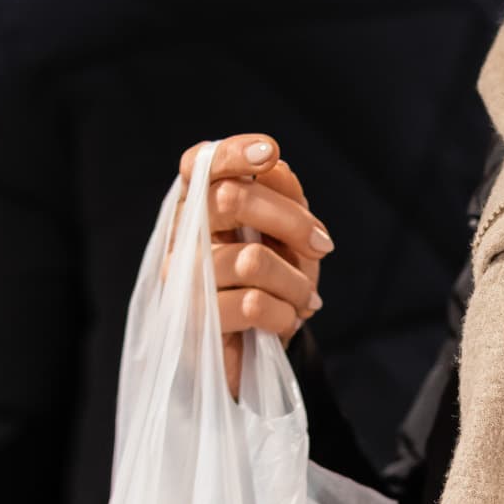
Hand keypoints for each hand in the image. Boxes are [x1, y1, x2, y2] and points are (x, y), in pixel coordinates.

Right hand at [177, 135, 332, 398]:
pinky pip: (252, 303)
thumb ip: (283, 196)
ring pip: (252, 259)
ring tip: (304, 299)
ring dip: (296, 282)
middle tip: (322, 246)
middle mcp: (182, 237)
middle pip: (229, 200)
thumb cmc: (272, 283)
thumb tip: (277, 167)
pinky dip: (285, 313)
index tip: (271, 152)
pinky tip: (287, 319)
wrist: (258, 352)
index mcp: (200, 207)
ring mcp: (182, 280)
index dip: (232, 153)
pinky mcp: (194, 320)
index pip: (198, 165)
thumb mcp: (288, 237)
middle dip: (291, 221)